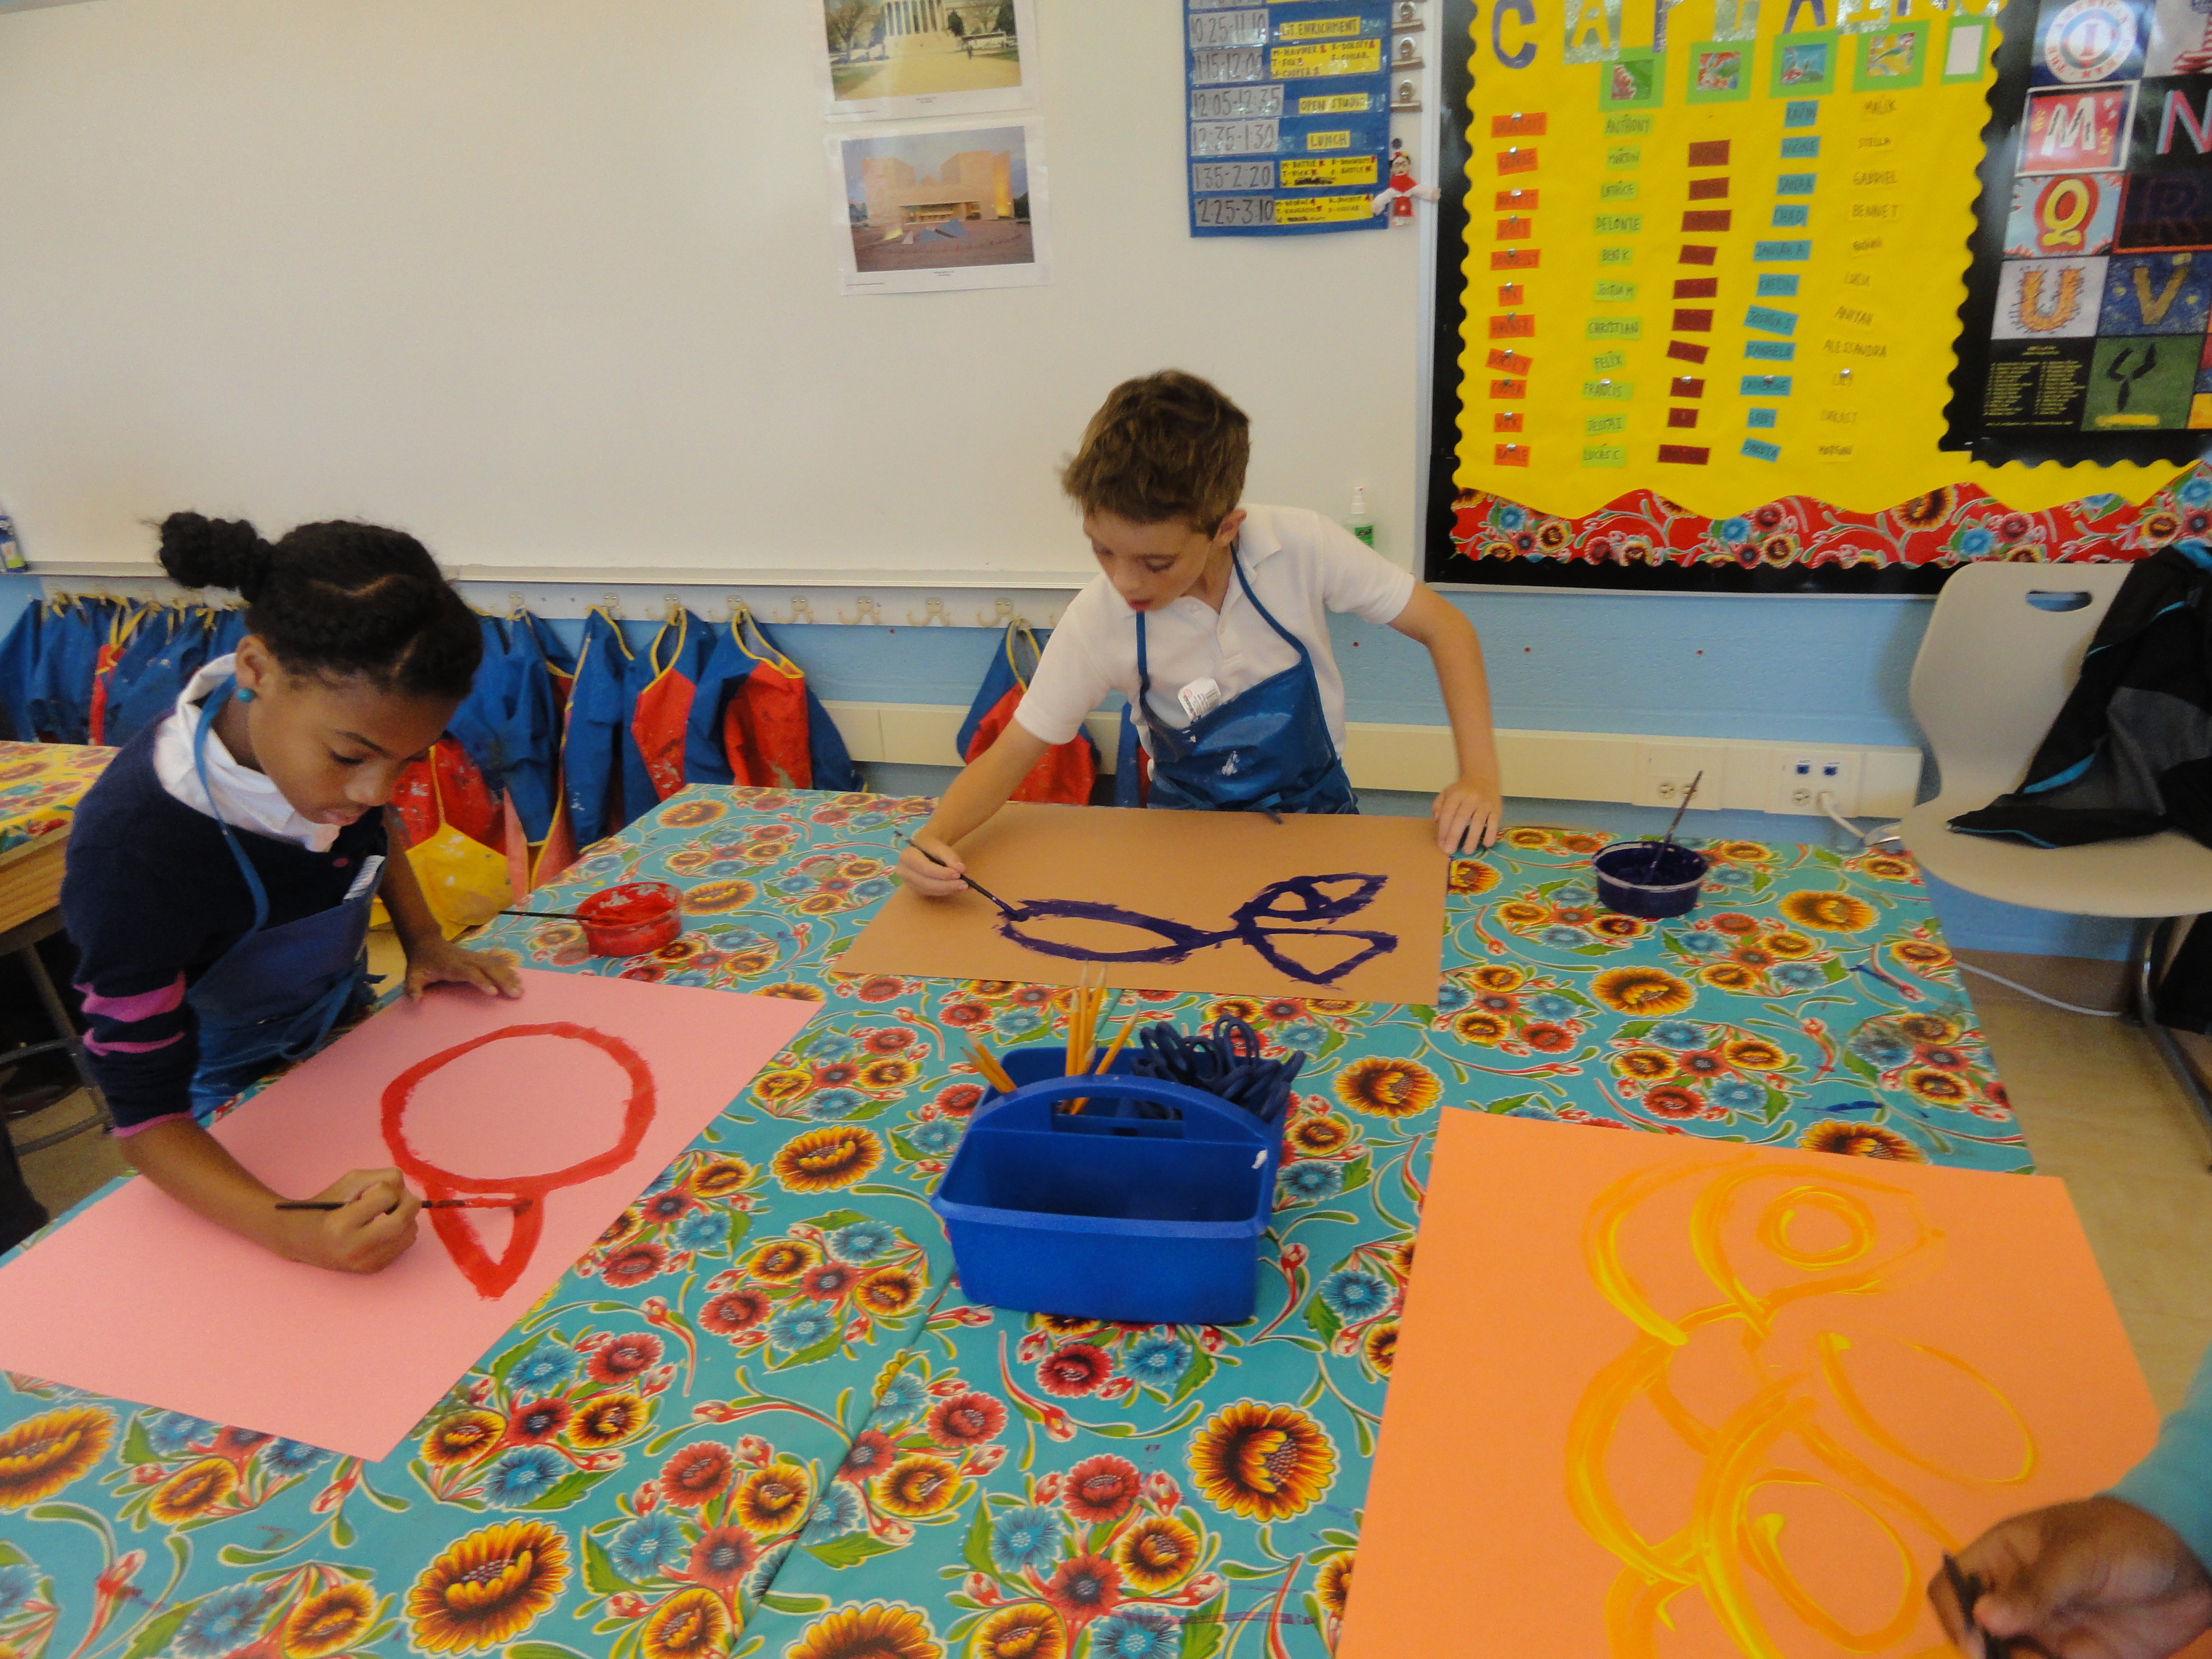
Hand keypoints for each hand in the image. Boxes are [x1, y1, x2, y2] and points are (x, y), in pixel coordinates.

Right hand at [276, 1168, 422, 1273]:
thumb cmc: (327, 1205)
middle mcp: (354, 1249)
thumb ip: (383, 1178)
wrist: (303, 1240)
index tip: (370, 1191)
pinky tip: (384, 1228)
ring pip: (410, 1234)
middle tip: (394, 1198)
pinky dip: (403, 1231)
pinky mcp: (374, 1269)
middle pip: (403, 1221)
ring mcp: (366, 1263)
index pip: (387, 1197)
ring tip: (386, 1213)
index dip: (383, 1187)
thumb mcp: (350, 1182)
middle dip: (407, 1203)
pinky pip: (406, 1245)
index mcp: (341, 1224)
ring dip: (407, 1217)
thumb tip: (408, 1192)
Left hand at [403, 939, 522, 1002]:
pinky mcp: (479, 958)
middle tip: (516, 994)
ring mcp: (474, 958)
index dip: (481, 981)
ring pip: (495, 965)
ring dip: (509, 977)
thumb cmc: (421, 963)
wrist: (427, 943)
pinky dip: (508, 971)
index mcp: (452, 965)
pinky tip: (518, 980)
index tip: (492, 992)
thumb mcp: (412, 976)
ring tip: (521, 990)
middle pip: (489, 968)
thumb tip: (416, 1001)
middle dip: (504, 981)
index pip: (469, 973)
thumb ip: (412, 989)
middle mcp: (467, 960)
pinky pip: (496, 963)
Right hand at [899, 834, 967, 897]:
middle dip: (946, 885)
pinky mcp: (915, 889)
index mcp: (907, 856)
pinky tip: (956, 888)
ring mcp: (907, 882)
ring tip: (963, 886)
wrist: (924, 848)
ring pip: (929, 890)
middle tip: (964, 884)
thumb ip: (950, 857)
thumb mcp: (941, 846)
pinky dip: (945, 891)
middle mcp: (903, 871)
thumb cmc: (932, 846)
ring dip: (947, 890)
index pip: (925, 868)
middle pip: (926, 882)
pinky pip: (930, 893)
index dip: (942, 873)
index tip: (958, 874)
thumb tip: (961, 869)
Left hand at [1433, 775, 1502, 854]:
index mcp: (1456, 794)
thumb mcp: (1447, 793)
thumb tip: (1436, 820)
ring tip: (1467, 851)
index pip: (1448, 813)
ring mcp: (1485, 803)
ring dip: (1472, 838)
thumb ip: (1438, 805)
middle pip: (1461, 818)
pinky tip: (1486, 844)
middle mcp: (1471, 798)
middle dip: (1454, 836)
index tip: (1441, 844)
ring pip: (1478, 821)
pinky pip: (1494, 822)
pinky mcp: (1496, 808)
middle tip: (1449, 851)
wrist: (1483, 777)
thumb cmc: (1462, 789)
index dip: (1443, 829)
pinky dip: (1491, 833)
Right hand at [1930, 1497, 2211, 1658]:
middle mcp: (2015, 1598)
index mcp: (2002, 1558)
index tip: (1979, 1640)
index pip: (1953, 1586)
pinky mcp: (2076, 1658)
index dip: (1955, 1614)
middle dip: (1984, 1654)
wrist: (2192, 1566)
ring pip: (2007, 1658)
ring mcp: (2045, 1631)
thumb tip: (1982, 1618)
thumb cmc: (2124, 1540)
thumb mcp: (2078, 1555)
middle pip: (1975, 1634)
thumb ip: (2034, 1587)